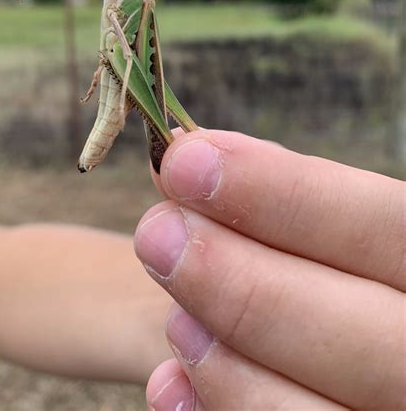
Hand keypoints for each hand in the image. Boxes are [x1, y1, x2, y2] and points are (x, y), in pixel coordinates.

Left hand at [134, 130, 404, 409]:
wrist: (357, 360)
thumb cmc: (337, 278)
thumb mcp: (335, 236)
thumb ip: (281, 204)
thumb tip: (187, 155)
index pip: (390, 225)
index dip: (289, 193)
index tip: (188, 160)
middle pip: (364, 334)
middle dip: (243, 282)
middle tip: (156, 233)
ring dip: (229, 362)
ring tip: (176, 319)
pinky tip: (174, 383)